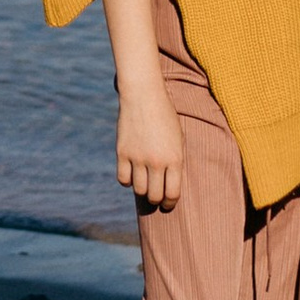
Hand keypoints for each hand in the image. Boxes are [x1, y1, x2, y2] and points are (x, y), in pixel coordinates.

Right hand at [116, 84, 185, 209]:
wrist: (144, 95)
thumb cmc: (165, 117)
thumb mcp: (177, 139)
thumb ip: (174, 162)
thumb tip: (168, 186)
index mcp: (175, 158)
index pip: (172, 194)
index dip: (170, 203)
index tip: (167, 204)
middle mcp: (156, 161)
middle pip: (154, 195)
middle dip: (156, 199)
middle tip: (156, 197)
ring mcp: (138, 157)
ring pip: (139, 189)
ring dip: (142, 190)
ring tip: (145, 183)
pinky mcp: (122, 152)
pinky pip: (123, 179)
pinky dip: (127, 180)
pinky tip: (132, 173)